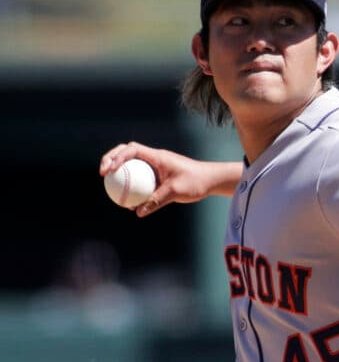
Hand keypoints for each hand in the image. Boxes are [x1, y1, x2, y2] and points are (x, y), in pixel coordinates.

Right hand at [99, 142, 215, 216]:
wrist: (211, 180)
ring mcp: (156, 166)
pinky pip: (140, 178)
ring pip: (131, 165)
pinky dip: (131, 185)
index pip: (131, 150)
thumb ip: (156, 200)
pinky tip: (128, 201)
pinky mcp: (158, 175)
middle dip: (110, 159)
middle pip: (126, 152)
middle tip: (103, 174)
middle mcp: (154, 158)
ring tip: (110, 188)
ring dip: (119, 172)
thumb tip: (137, 212)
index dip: (117, 157)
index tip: (109, 170)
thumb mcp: (176, 192)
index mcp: (157, 156)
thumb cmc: (196, 182)